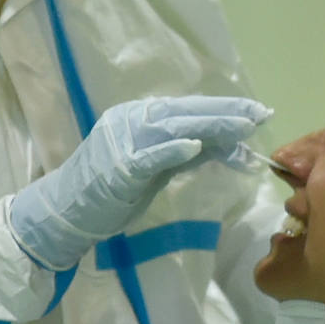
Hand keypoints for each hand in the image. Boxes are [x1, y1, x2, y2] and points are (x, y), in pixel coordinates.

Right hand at [9, 95, 271, 268]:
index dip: (224, 110)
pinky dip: (172, 149)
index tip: (256, 112)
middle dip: (226, 113)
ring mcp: (123, 142)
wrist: (63, 213)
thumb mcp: (154, 169)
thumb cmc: (108, 192)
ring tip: (242, 125)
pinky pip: (149, 156)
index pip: (188, 111)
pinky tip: (197, 145)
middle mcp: (131, 121)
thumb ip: (185, 155)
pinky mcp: (118, 168)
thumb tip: (226, 145)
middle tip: (261, 114)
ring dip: (210, 126)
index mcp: (138, 117)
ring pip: (173, 128)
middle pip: (186, 113)